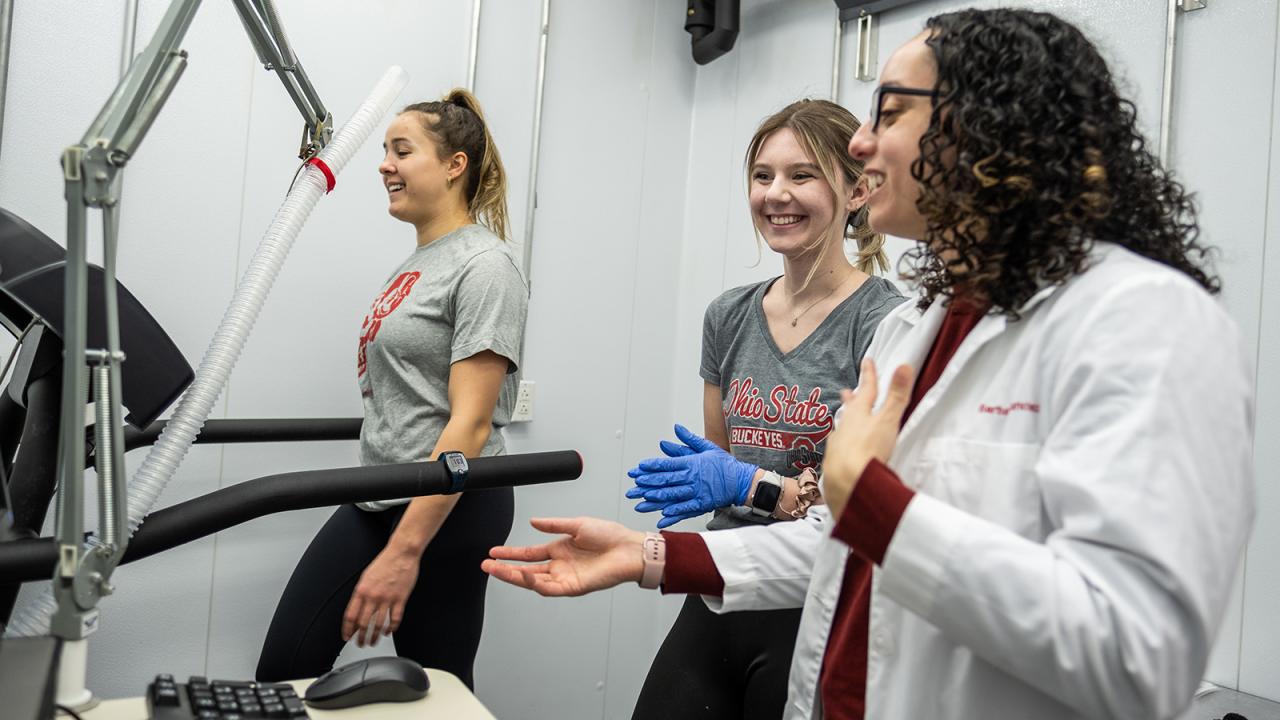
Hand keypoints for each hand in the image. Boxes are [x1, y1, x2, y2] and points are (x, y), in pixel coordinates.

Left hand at [342, 548, 420, 646]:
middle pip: (363, 624)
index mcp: (361, 590)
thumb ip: (361, 594)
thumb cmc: (385, 563)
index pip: (350, 616)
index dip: (347, 630)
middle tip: (361, 643)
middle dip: (360, 637)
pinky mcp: (400, 599)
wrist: (402, 553)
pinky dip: (391, 628)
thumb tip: (357, 609)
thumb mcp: (366, 577)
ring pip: (378, 625)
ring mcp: (387, 598)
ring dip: (375, 636)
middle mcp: (373, 596)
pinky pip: (395, 619)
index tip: (347, 637)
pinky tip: (389, 631)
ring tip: (373, 641)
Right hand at [482, 517, 646, 595]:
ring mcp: (565, 577)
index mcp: (559, 550)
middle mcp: (560, 566)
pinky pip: (549, 588)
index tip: (494, 551)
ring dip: (514, 576)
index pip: (529, 554)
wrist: (629, 549)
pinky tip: (523, 575)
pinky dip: (535, 583)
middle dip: (505, 568)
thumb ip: (554, 525)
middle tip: (486, 565)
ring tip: (496, 570)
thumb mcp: (577, 524)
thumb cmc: (610, 536)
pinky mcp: (573, 587)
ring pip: (533, 581)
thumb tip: (533, 521)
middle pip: (526, 569)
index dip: (511, 553)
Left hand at [625, 424, 757, 528]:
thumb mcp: (707, 447)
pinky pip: (685, 510)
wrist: (742, 481)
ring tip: (640, 503)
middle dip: (647, 484)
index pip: (667, 464)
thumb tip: (676, 428)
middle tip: (633, 487)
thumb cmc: (724, 464)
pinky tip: (661, 517)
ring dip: (655, 500)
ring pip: (672, 496)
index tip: (638, 469)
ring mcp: (696, 492)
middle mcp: (692, 478)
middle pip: (666, 481)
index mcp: (692, 463)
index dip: (651, 467)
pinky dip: (673, 514)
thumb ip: (689, 439)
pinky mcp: (701, 504)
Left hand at [823, 359, 914, 516]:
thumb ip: (897, 395)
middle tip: (846, 391)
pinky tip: (839, 450)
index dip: (869, 375)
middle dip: (851, 399)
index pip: (866, 390)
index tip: (867, 361)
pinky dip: (840, 445)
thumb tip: (904, 365)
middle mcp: (844, 427)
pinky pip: (837, 450)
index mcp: (859, 413)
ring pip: (841, 429)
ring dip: (844, 422)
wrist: (846, 483)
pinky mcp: (833, 464)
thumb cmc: (868, 449)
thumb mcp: (888, 420)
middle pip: (849, 409)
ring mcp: (837, 446)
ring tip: (842, 419)